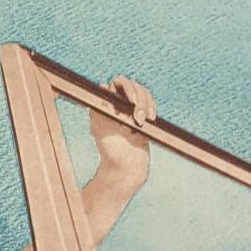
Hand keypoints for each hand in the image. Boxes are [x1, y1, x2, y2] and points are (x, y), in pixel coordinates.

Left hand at [88, 75, 155, 191]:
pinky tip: (150, 119)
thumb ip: (98, 107)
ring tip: (142, 123)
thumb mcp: (99, 128)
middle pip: (135, 85)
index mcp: (107, 103)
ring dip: (147, 106)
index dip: (127, 87)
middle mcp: (119, 103)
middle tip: (138, 119)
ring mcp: (132, 109)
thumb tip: (103, 85)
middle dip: (140, 100)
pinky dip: (152, 108)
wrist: (126, 168)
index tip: (132, 101)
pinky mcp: (144, 117)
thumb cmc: (111, 151)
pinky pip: (151, 104)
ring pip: (144, 93)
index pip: (119, 82)